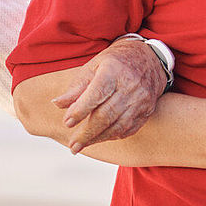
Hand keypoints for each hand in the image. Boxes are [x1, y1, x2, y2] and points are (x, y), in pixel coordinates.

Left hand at [51, 37, 167, 153]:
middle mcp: (130, 86)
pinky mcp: (146, 112)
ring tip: (80, 146)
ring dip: (97, 139)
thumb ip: (76, 88)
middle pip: (106, 115)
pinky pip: (127, 129)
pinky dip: (110, 136)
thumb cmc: (115, 63)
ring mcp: (140, 101)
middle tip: (72, 145)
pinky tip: (97, 139)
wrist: (148, 60)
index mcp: (113, 71)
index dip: (80, 110)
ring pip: (117, 126)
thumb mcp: (92, 67)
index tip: (67, 122)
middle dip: (86, 133)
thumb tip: (57, 104)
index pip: (96, 94)